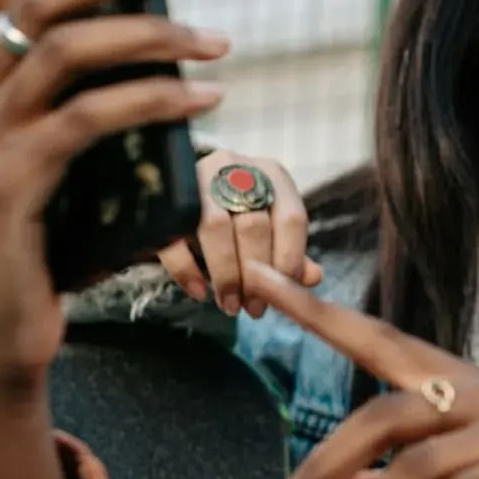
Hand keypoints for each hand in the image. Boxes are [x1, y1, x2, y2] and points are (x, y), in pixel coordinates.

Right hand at [0, 0, 226, 478]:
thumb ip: (93, 105)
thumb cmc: (38, 248)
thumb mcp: (65, 162)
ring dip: (152, 32)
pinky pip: (86, 120)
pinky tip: (205, 97)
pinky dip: (152, 100)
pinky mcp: (10, 188)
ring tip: (220, 35)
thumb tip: (172, 52)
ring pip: (65, 48)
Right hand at [160, 148, 320, 315]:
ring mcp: (199, 179)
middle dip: (255, 275)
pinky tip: (199, 292)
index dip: (288, 261)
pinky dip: (186, 269)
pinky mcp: (165, 196)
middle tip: (253, 308)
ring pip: (215, 228)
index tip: (282, 293)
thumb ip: (290, 249)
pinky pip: (173, 235)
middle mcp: (237, 170)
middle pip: (253, 226)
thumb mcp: (271, 222)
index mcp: (272, 175)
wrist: (185, 181)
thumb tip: (313, 278)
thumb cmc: (239, 207)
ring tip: (230, 305)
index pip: (291, 219)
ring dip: (225, 274)